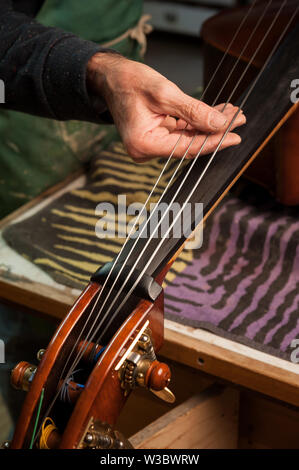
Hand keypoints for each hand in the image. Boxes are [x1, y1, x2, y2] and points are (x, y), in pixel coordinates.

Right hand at [87, 52, 245, 161]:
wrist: (111, 77)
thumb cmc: (129, 82)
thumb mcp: (164, 93)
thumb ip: (193, 111)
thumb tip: (219, 124)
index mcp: (144, 144)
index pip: (186, 148)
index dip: (212, 142)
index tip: (234, 136)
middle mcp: (146, 150)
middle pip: (189, 145)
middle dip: (215, 131)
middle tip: (238, 119)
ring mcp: (151, 145)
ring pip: (188, 138)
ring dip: (209, 125)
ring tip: (231, 113)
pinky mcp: (156, 137)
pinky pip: (182, 132)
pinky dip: (198, 122)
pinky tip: (216, 113)